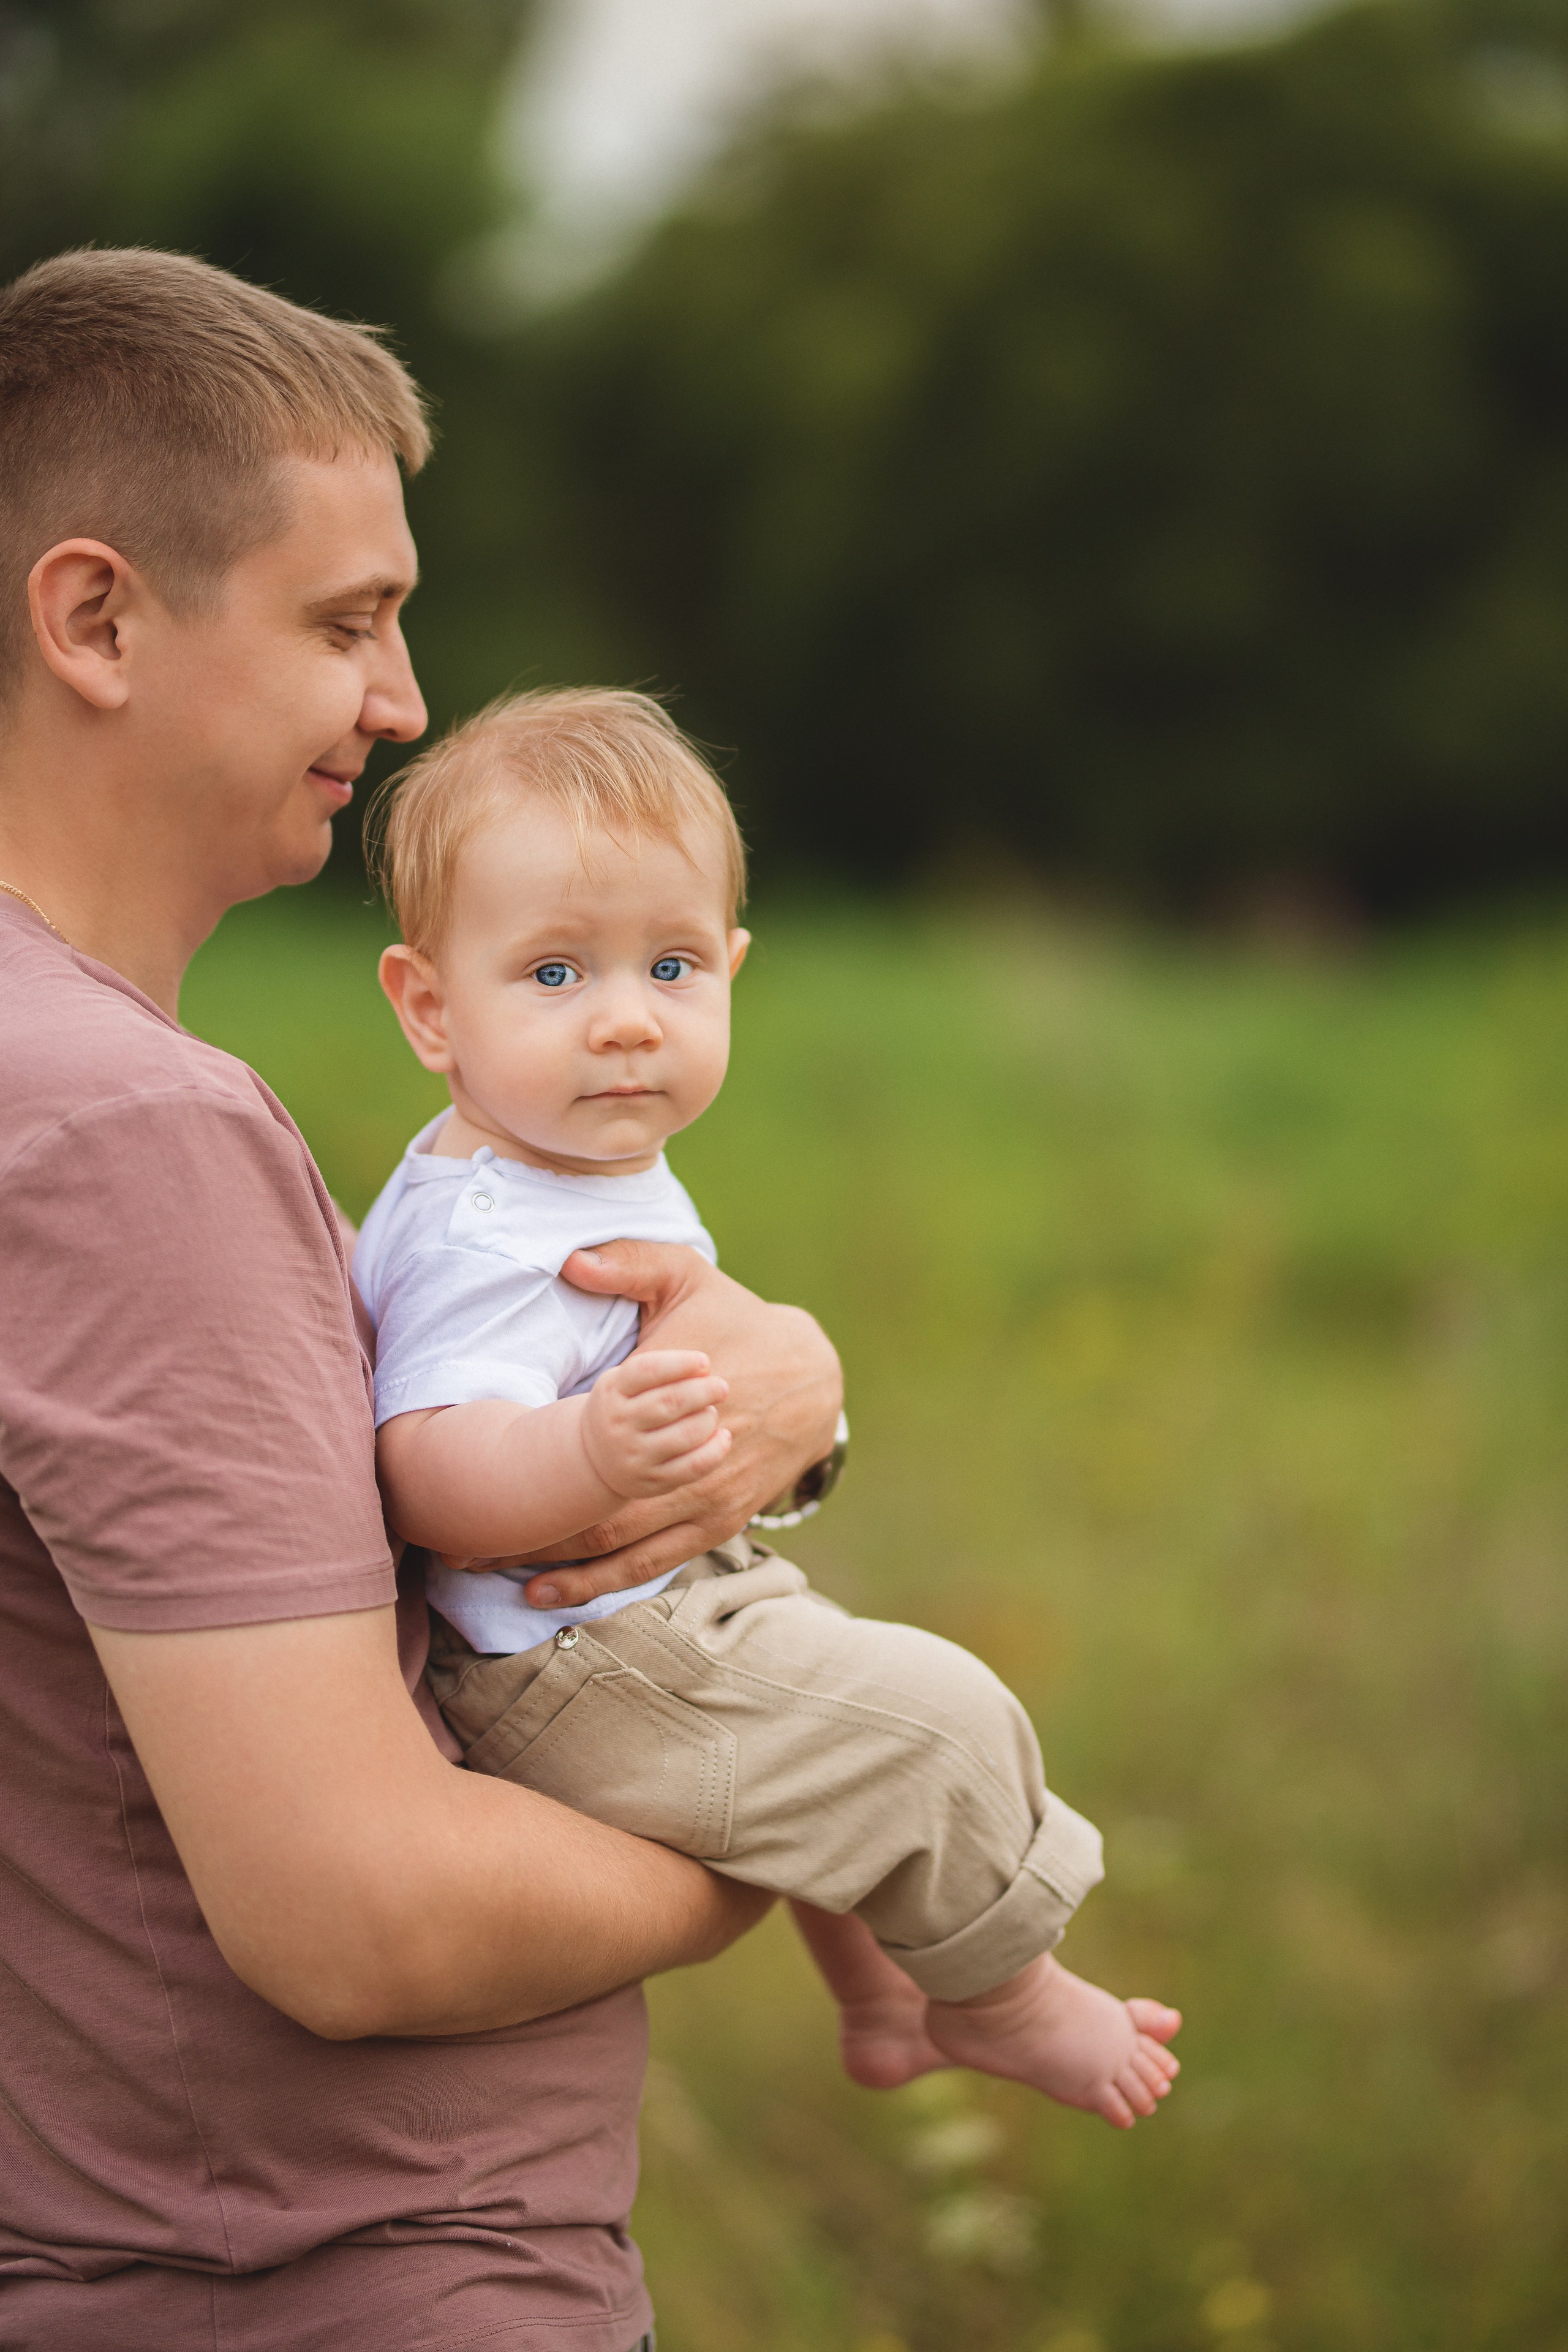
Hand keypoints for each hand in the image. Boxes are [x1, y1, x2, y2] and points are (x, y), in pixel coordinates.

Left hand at [487, 1241, 841, 1609]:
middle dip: (521, 1533)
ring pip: (614, 1548)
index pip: (578, 1448)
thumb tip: (570, 1262)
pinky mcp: (718, 1522)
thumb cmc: (738, 1322)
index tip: (460, 1483)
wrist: (814, 1377)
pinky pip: (651, 1563)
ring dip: (550, 1567)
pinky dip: (598, 1584)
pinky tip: (551, 1595)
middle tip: (456, 1545)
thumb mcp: (687, 1277)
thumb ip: (629, 1263)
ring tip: (486, 1574)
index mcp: (661, 1402)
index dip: (518, 1472)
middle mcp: (680, 1462)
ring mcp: (700, 1499)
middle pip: (588, 1512)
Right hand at [581, 1349, 731, 1496]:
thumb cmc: (625, 1408)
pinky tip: (722, 1437)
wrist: (594, 1459)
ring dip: (709, 1419)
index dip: (681, 1363)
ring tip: (711, 1413)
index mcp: (612, 1391)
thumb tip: (704, 1370)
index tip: (705, 1363)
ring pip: (687, 1435)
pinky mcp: (652, 1481)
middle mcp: (620, 1424)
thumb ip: (658, 1372)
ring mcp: (635, 1456)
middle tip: (721, 1387)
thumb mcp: (624, 1383)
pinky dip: (716, 1450)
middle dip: (704, 1391)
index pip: (648, 1370)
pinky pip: (694, 1466)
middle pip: (671, 1402)